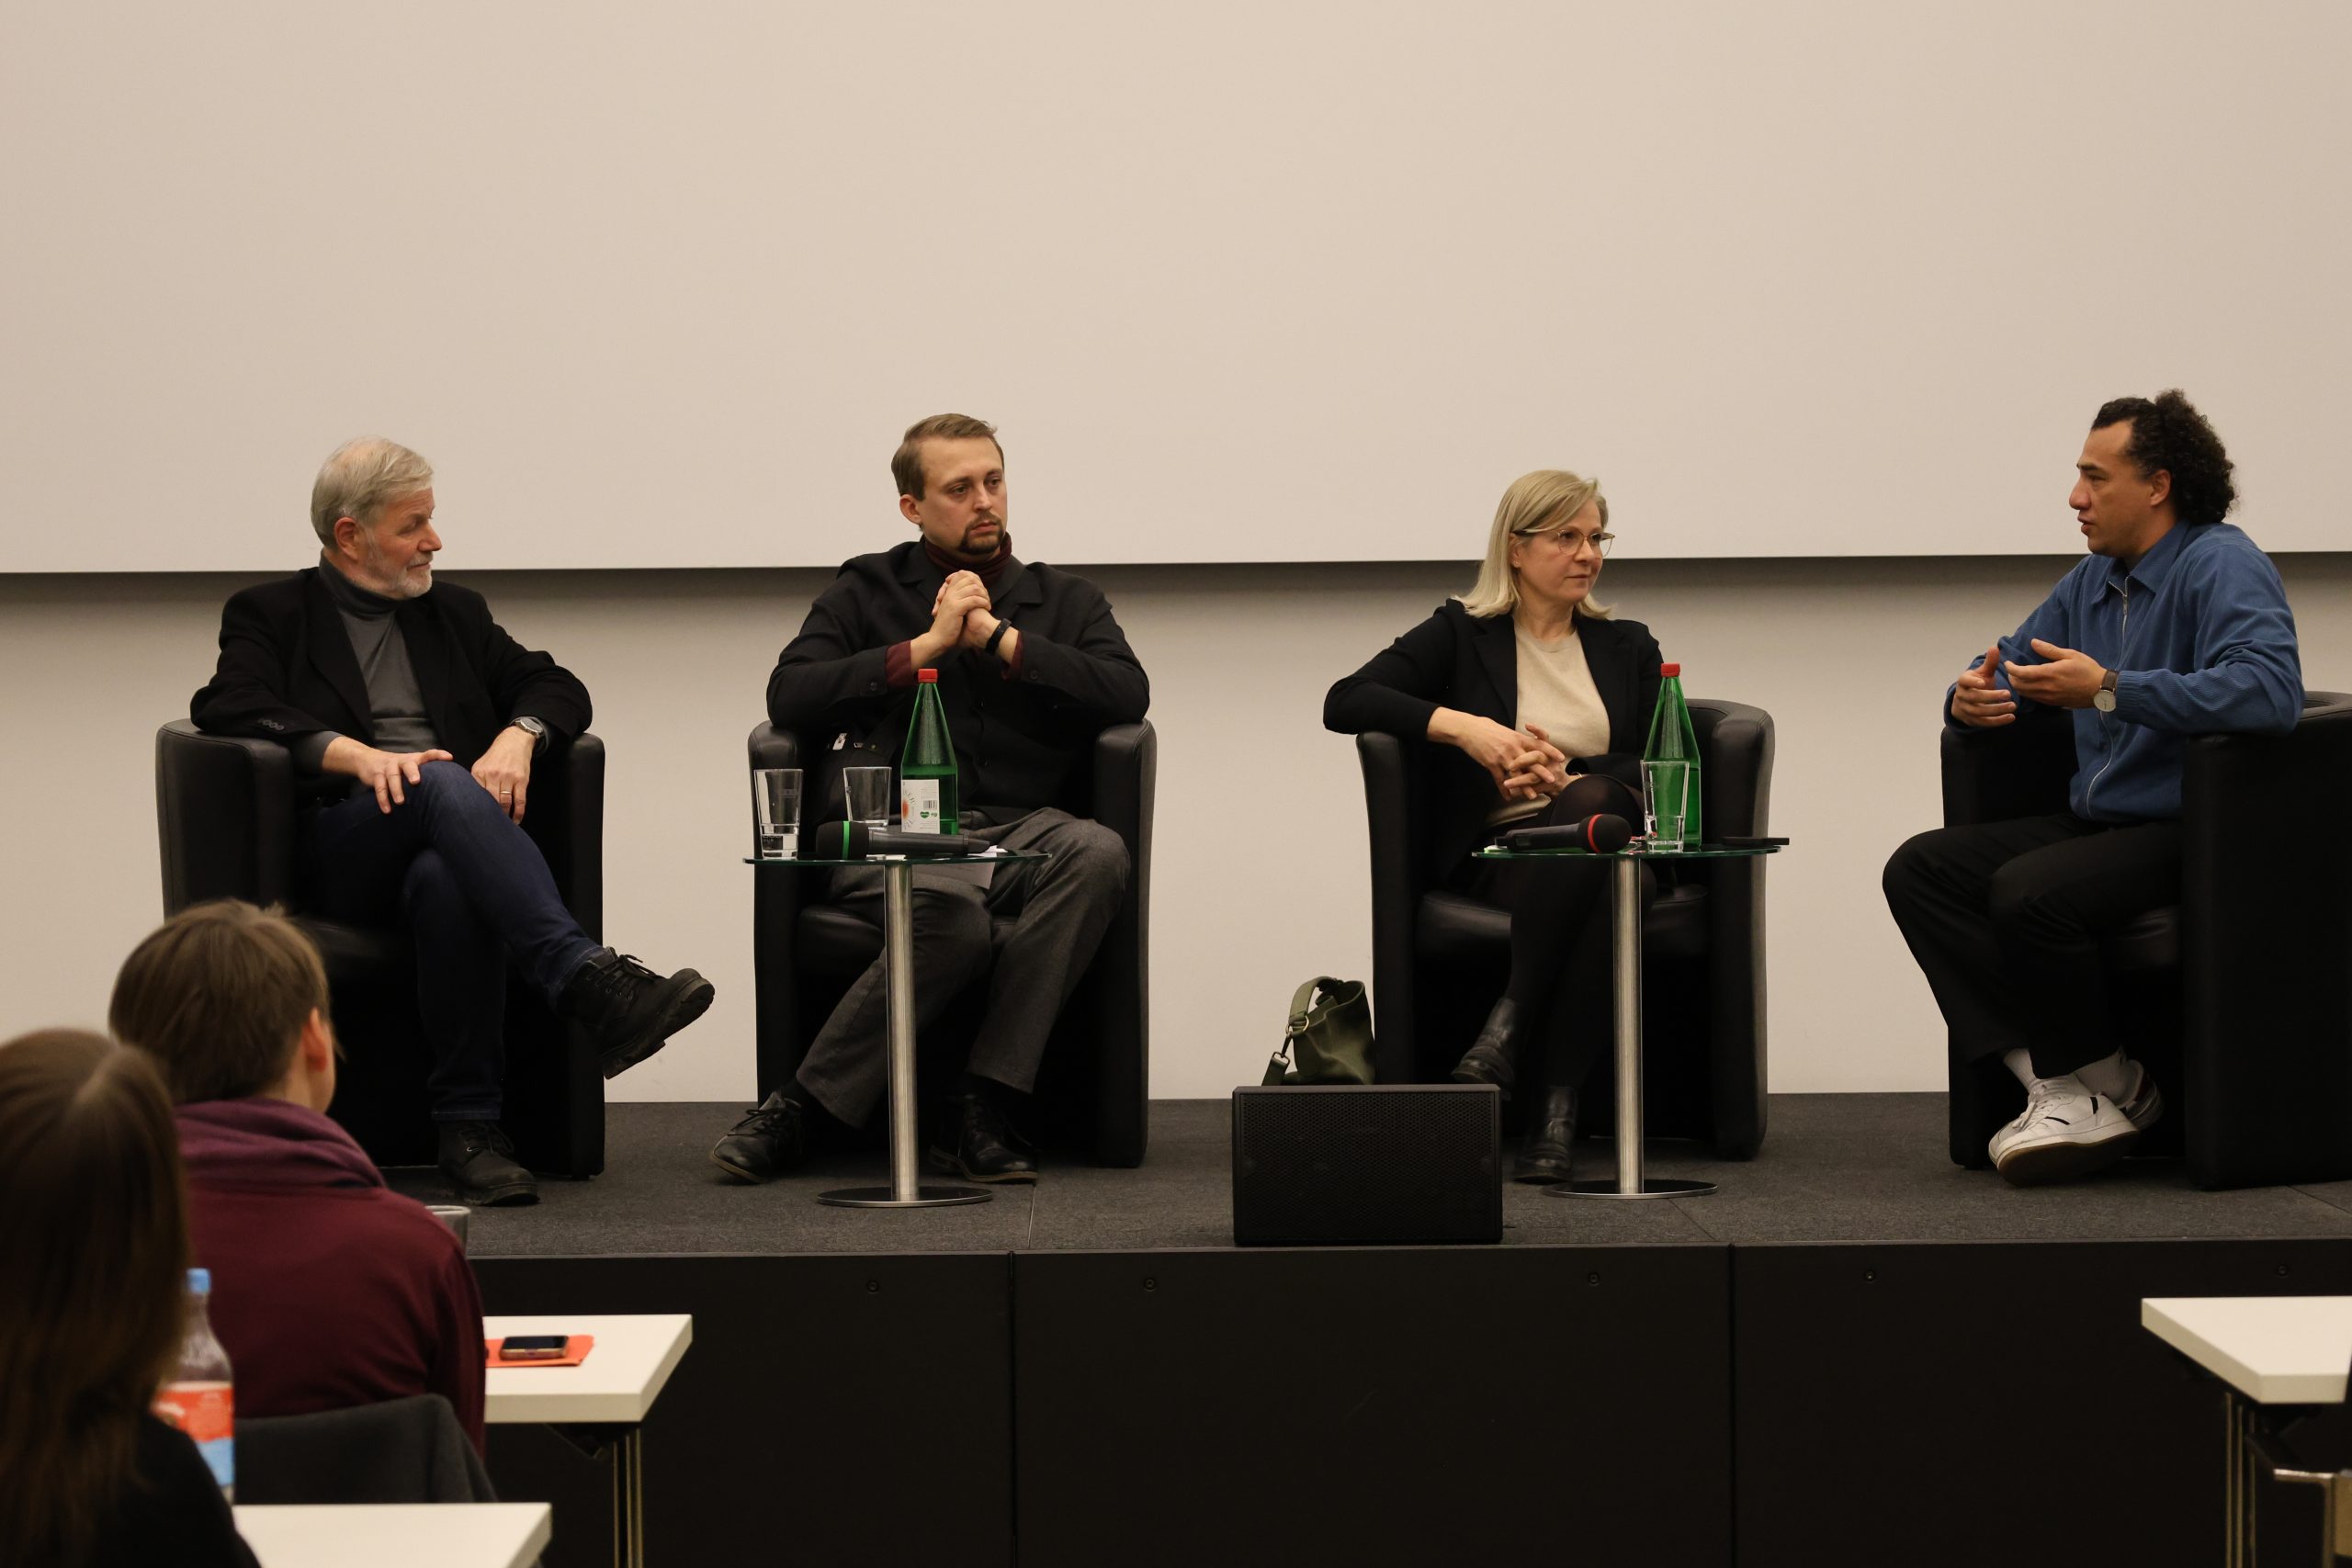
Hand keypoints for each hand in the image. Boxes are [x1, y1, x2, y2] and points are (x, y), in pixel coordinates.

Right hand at [322, 737, 454, 814]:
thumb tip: (449, 790)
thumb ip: (425, 773)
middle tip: (416, 782)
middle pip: (408, 764)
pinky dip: (382, 799)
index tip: (449, 758)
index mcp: (414, 759)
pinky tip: (387, 810)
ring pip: (392, 776)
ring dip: (396, 789)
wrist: (368, 759)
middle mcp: (402, 761)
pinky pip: (379, 786)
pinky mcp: (376, 774)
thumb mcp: (411, 766)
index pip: (428, 754)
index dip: (438, 755)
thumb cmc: (398, 768)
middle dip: (412, 772)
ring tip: (400, 802)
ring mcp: (388, 767)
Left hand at [471, 726, 536, 822]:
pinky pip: (520, 801)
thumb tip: (470, 801)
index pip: (476, 795)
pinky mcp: (521, 780)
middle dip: (490, 814)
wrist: (514, 741)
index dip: (476, 809)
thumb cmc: (496, 756)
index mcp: (479, 772)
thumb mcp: (481, 765)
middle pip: (490, 801)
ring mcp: (508, 777)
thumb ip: (476, 781)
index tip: (475, 821)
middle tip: (489, 826)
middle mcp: (493, 775)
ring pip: (505, 802)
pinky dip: (518, 813)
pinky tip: (516, 821)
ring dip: (504, 815)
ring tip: (502, 824)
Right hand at [915, 572, 992, 664]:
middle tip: (986, 597)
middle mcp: (950, 592)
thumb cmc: (946, 626)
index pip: (961, 574)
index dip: (974, 578)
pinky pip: (974, 600)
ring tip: (987, 603)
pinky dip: (983, 602)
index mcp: (948, 591)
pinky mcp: (956, 608)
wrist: (937, 638)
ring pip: (974, 588)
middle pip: (969, 579)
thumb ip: (957, 599)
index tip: (981, 590)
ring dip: (984, 595)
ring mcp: (952, 599)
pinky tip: (987, 608)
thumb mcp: (950, 608)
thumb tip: (971, 592)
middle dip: (981, 587)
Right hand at [1433, 710, 1566, 794]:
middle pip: (1531, 762)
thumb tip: (1526, 743)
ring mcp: (1502, 757)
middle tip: (1553, 780)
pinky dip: (1504, 790)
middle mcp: (1513, 748)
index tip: (1561, 758)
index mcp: (1518, 738)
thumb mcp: (1506, 731)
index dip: (1551, 751)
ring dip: (1525, 786)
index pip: (1539, 745)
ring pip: (1517, 774)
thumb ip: (1517, 739)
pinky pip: (1500, 779)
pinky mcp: (1491, 764)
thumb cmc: (1486, 728)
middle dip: (1542, 772)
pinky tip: (1507, 797)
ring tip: (1532, 796)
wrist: (1468, 729)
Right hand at [1950, 642, 2016, 728]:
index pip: (1965, 681)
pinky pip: (1984, 722)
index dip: (1973, 682)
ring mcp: (1966, 709)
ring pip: (1980, 712)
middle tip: (2009, 694)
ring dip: (1997, 710)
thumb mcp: (1982, 673)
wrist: (1964, 703)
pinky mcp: (1972, 721)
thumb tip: (1994, 647)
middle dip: (1991, 697)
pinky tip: (2011, 717)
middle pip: (1974, 698)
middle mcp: (1962, 696)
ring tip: (2013, 706)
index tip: (1984, 682)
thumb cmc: (1977, 684)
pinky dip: (1998, 721)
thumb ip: (1990, 662)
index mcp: (1964, 682)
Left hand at [2005, 639, 2106, 709]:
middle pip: (2018, 685)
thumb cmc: (2087, 669)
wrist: (2101, 690)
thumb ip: (2049, 650)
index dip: (2010, 668)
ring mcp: (2048, 697)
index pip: (2021, 673)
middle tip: (2012, 670)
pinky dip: (2027, 692)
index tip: (2008, 663)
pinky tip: (2030, 685)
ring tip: (2019, 677)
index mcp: (2049, 673)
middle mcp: (2045, 687)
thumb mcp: (2070, 655)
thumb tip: (2033, 642)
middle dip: (2011, 677)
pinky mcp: (2052, 703)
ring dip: (2017, 686)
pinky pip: (2033, 698)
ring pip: (2024, 693)